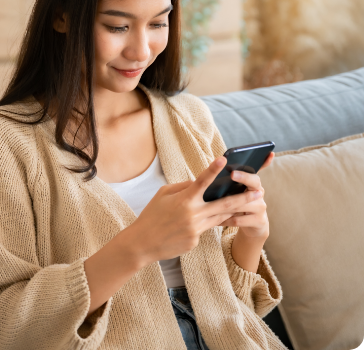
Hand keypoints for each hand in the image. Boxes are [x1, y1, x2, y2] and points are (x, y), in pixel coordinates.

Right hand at [129, 156, 263, 264]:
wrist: (143, 243)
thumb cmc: (152, 214)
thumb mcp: (163, 194)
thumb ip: (183, 187)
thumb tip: (199, 182)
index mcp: (183, 199)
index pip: (201, 181)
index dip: (213, 169)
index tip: (224, 159)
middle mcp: (193, 214)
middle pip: (223, 204)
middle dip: (243, 198)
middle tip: (260, 192)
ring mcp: (195, 229)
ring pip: (220, 218)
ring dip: (236, 211)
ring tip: (252, 204)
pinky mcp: (195, 240)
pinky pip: (206, 228)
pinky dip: (208, 222)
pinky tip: (207, 220)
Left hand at [218, 152, 273, 238]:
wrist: (252, 224)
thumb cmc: (239, 204)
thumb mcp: (236, 191)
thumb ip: (229, 181)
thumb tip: (214, 167)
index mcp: (253, 183)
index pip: (252, 172)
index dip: (245, 170)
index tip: (235, 168)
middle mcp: (259, 192)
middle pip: (254, 182)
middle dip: (243, 177)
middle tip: (232, 174)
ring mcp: (261, 207)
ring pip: (243, 204)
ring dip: (227, 203)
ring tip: (213, 200)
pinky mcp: (259, 221)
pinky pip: (239, 220)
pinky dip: (225, 220)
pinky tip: (214, 220)